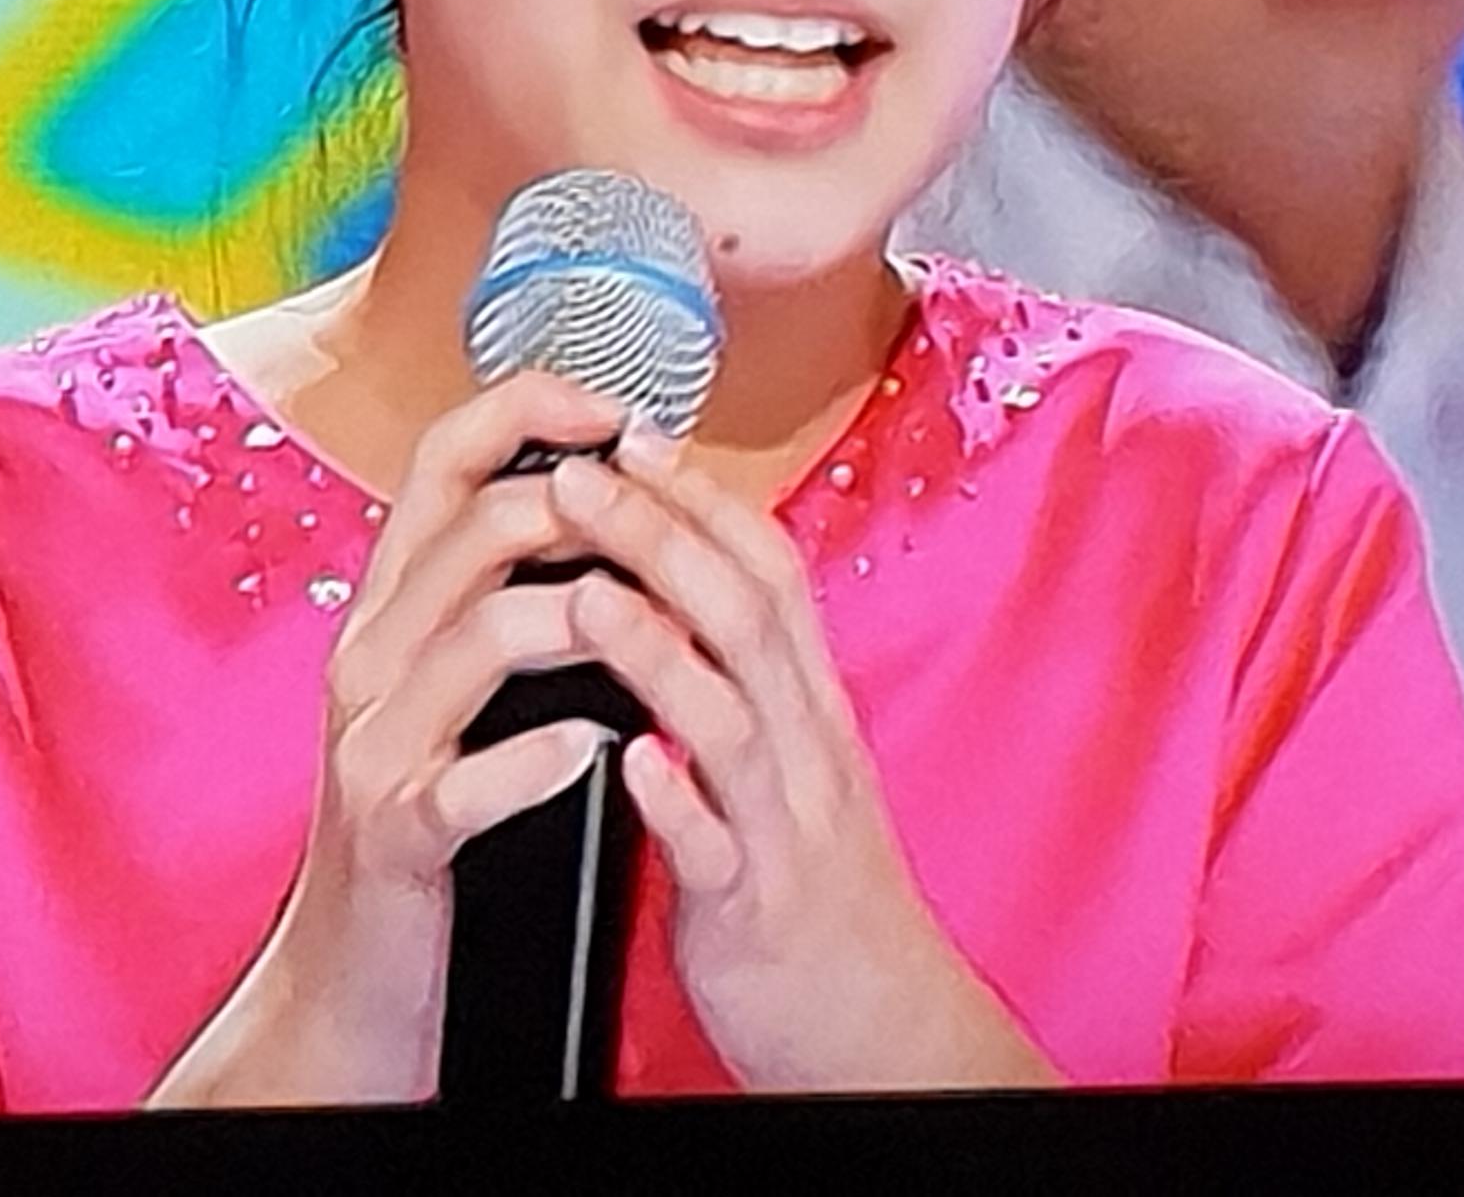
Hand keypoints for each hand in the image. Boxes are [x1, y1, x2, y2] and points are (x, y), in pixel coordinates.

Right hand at [147, 367, 632, 1108]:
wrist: (349, 978)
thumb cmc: (427, 821)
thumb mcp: (449, 690)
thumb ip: (496, 595)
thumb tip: (601, 498)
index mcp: (392, 608)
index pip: (445, 459)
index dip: (534, 410)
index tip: (624, 411)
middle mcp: (370, 658)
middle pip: (474, 531)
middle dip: (585, 510)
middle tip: (665, 524)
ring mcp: (375, 746)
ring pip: (477, 637)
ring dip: (583, 619)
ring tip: (655, 624)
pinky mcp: (395, 835)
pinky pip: (464, 781)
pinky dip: (538, 759)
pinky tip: (596, 750)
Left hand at [542, 430, 1060, 1093]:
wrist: (878, 1027)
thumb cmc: (814, 896)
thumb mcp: (790, 769)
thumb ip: (743, 685)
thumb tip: (680, 593)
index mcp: (809, 710)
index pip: (768, 573)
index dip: (703, 499)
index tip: (634, 436)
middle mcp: (807, 752)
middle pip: (747, 618)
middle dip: (664, 537)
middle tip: (585, 475)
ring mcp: (785, 830)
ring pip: (731, 718)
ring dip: (658, 649)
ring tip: (587, 592)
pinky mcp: (755, 913)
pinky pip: (718, 850)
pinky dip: (678, 801)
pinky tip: (630, 765)